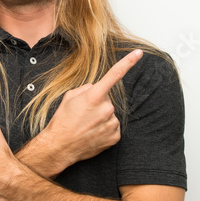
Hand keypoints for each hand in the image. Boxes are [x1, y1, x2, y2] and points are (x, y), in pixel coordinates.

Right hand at [39, 49, 142, 169]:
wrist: (60, 147)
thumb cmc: (62, 121)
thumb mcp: (69, 97)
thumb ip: (86, 88)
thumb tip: (95, 88)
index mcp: (94, 96)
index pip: (114, 74)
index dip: (128, 62)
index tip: (139, 53)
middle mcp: (106, 109)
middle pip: (107, 100)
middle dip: (98, 104)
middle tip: (83, 114)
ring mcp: (111, 124)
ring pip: (110, 114)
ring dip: (101, 118)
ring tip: (86, 126)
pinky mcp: (115, 137)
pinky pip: (113, 127)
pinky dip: (105, 129)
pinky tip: (93, 133)